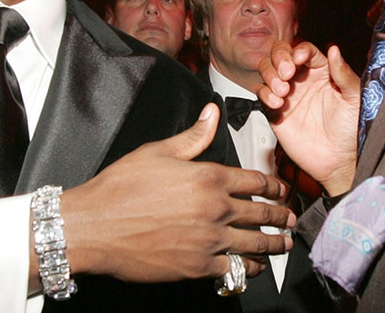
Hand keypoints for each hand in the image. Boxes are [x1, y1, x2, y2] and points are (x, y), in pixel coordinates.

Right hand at [60, 103, 293, 282]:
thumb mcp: (157, 152)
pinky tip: (254, 268)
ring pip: (255, 244)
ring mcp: (209, 240)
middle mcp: (215, 209)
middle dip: (281, 217)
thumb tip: (211, 114)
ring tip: (283, 244)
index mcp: (208, 177)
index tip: (281, 191)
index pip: (255, 181)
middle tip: (291, 219)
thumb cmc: (119, 189)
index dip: (274, 187)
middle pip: (262, 214)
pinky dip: (250, 269)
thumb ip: (193, 136)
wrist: (93, 227)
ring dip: (274, 244)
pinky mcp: (198, 266)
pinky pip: (236, 270)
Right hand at [257, 41, 359, 195]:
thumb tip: (334, 49)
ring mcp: (288, 94)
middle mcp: (302, 80)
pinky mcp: (275, 111)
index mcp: (322, 72)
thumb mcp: (354, 99)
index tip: (299, 59)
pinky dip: (265, 93)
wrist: (338, 161)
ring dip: (271, 74)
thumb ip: (343, 73)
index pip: (304, 50)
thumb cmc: (351, 131)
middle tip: (287, 72)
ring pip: (268, 69)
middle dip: (280, 58)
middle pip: (281, 54)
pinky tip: (278, 103)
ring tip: (283, 90)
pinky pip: (261, 93)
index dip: (299, 50)